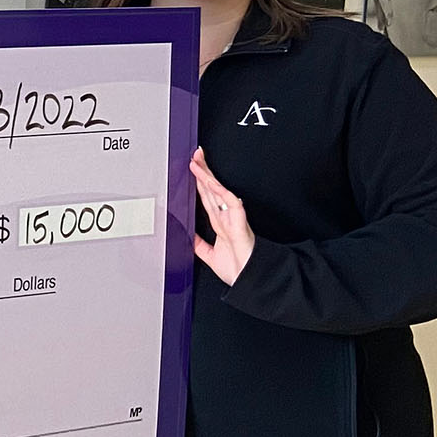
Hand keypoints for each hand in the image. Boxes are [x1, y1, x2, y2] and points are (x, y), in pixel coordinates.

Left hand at [190, 147, 254, 284]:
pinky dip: (217, 189)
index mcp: (219, 224)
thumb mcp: (210, 256)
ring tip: (197, 160)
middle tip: (195, 156)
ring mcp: (232, 217)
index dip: (200, 184)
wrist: (249, 280)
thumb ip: (199, 245)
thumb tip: (187, 236)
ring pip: (217, 191)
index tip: (194, 172)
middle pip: (210, 190)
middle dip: (202, 172)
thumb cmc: (238, 270)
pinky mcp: (238, 220)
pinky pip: (227, 201)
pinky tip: (208, 179)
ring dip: (206, 175)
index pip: (207, 198)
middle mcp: (225, 217)